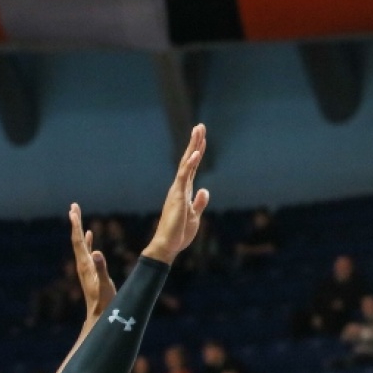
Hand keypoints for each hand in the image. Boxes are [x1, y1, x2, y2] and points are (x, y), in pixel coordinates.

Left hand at [69, 203, 115, 319]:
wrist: (99, 315)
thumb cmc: (104, 301)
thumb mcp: (105, 284)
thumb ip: (101, 268)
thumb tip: (96, 252)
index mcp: (85, 265)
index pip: (78, 241)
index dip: (76, 226)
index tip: (73, 211)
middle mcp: (82, 264)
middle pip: (77, 239)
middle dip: (75, 222)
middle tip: (73, 206)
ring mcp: (85, 266)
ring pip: (80, 243)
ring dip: (79, 229)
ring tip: (78, 216)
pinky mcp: (90, 269)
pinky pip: (86, 250)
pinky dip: (87, 239)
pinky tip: (90, 234)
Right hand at [142, 124, 210, 264]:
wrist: (167, 246)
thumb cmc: (179, 233)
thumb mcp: (194, 216)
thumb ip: (198, 202)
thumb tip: (204, 190)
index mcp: (184, 191)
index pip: (192, 168)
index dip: (197, 152)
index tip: (202, 138)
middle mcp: (179, 187)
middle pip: (188, 161)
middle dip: (195, 143)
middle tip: (200, 126)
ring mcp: (177, 191)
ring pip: (186, 164)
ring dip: (193, 147)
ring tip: (198, 131)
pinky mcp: (177, 196)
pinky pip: (184, 177)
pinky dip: (190, 165)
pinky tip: (195, 153)